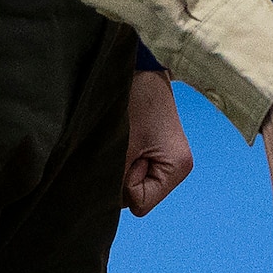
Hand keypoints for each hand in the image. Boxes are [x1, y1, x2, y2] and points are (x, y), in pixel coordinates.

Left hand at [124, 68, 193, 215]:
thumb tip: (95, 203)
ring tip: (123, 139)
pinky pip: (132, 172)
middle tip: (123, 144)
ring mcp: (167, 161)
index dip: (123, 183)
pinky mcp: (156, 153)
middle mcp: (177, 169)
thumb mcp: (120, 144)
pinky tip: (125, 140)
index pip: (138, 204)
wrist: (139, 68)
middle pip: (135, 197)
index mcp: (177, 168)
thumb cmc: (132, 100)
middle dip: (121, 176)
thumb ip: (113, 178)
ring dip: (120, 167)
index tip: (126, 152)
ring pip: (131, 185)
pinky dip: (122, 160)